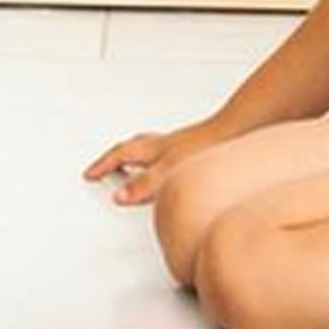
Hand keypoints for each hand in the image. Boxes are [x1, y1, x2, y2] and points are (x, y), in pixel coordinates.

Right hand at [83, 116, 233, 204]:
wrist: (238, 132)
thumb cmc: (205, 146)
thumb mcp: (168, 171)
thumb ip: (144, 185)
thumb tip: (121, 196)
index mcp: (151, 148)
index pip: (119, 155)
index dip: (102, 165)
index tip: (90, 174)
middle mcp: (162, 144)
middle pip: (130, 148)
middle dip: (113, 158)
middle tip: (103, 168)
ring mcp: (179, 146)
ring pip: (148, 149)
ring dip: (135, 157)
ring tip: (130, 167)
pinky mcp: (195, 150)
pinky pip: (167, 155)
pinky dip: (158, 161)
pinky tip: (169, 171)